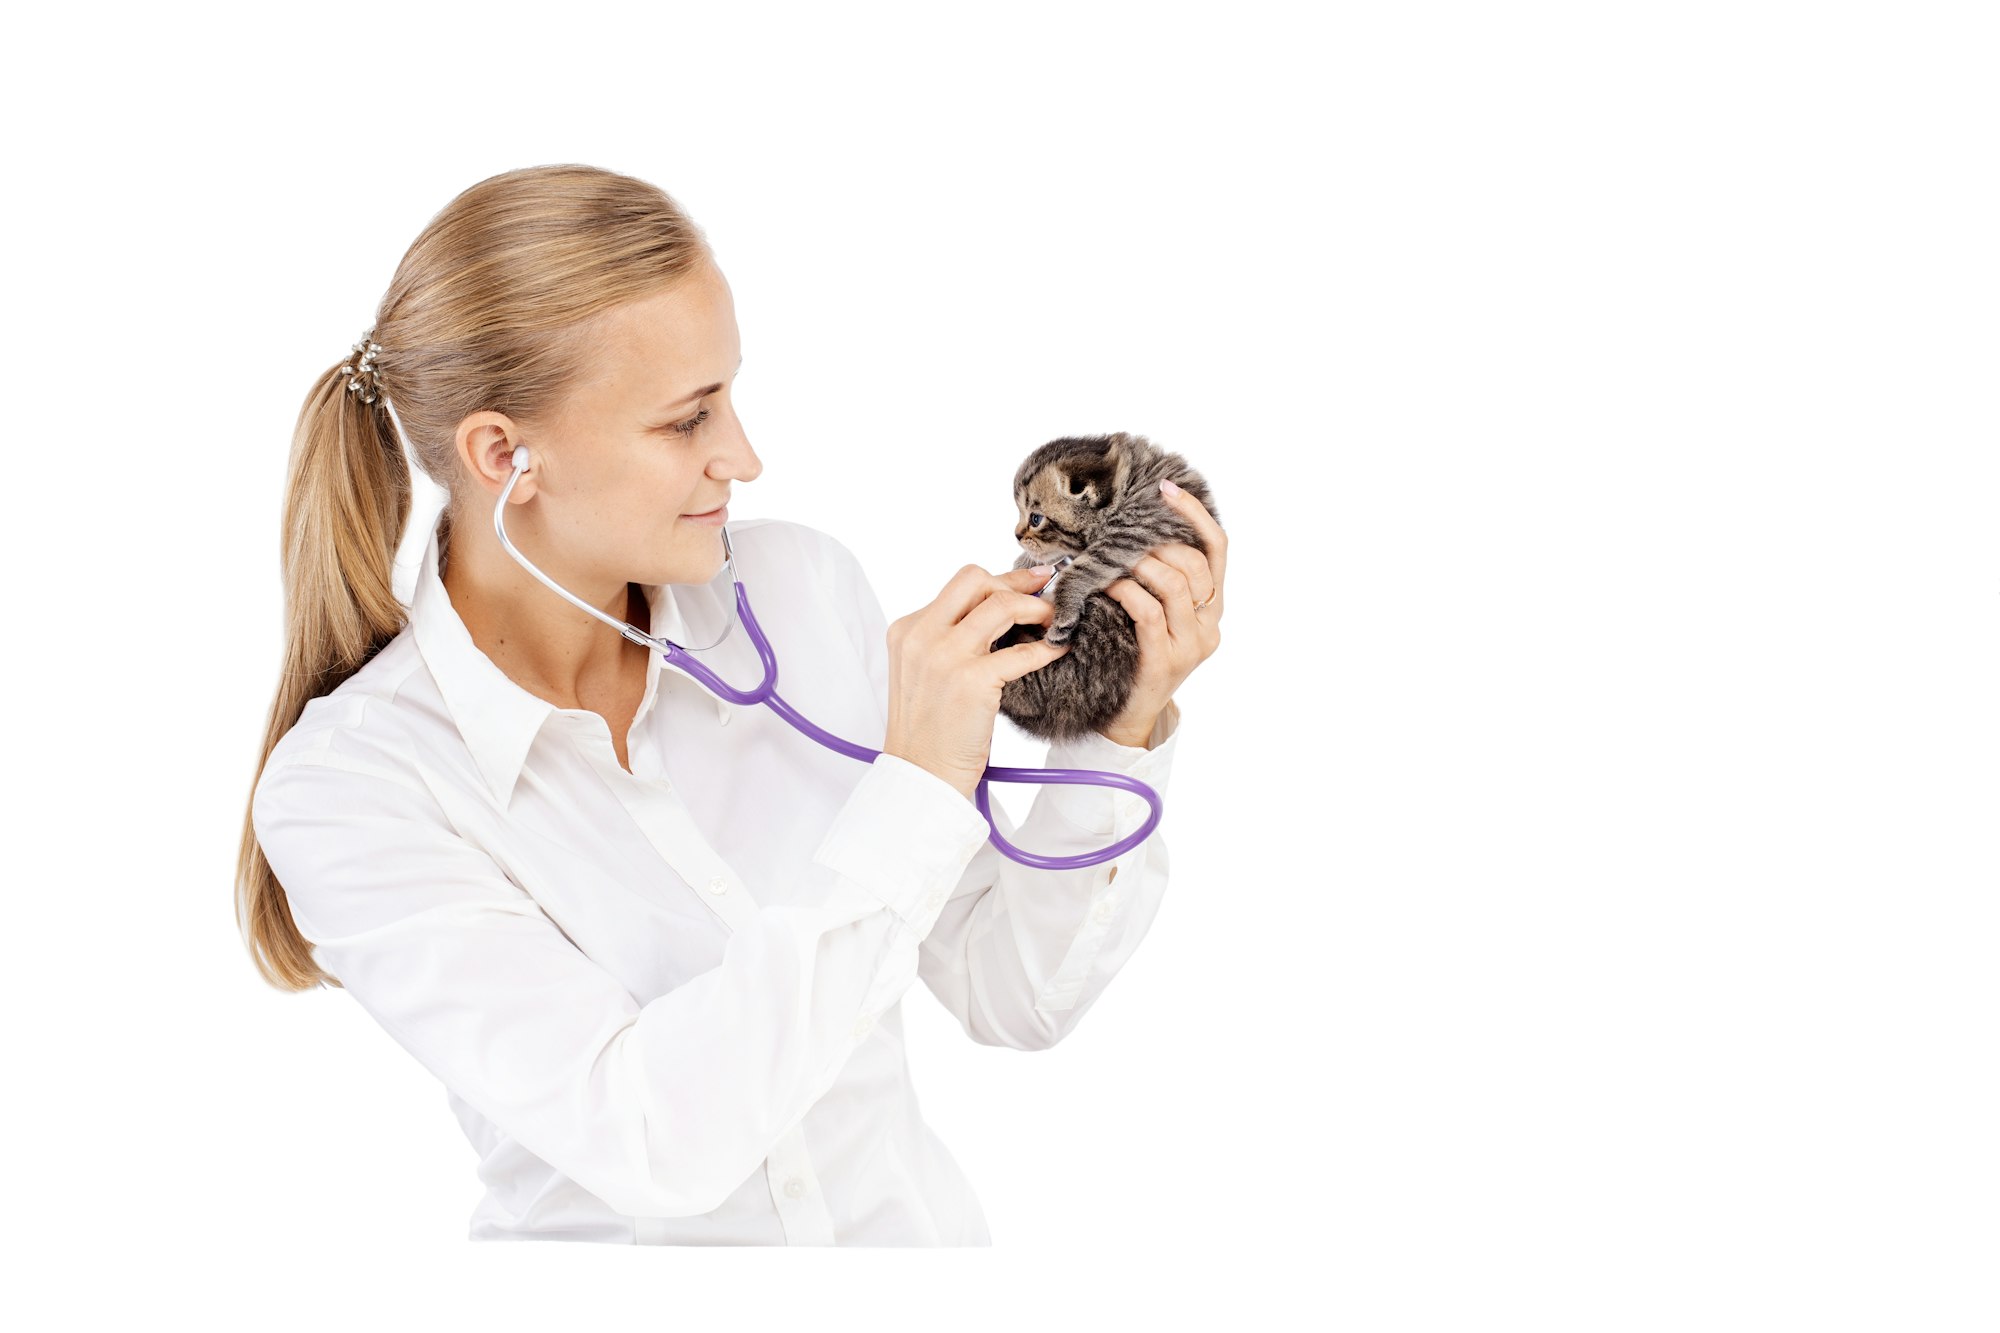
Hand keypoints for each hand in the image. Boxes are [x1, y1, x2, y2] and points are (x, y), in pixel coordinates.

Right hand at [882, 565, 1072, 798]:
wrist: (922, 774)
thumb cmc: (931, 730)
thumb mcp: (926, 672)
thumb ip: (948, 640)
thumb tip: (999, 613)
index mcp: (908, 630)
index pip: (959, 587)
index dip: (998, 582)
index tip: (1027, 583)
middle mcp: (922, 635)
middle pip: (976, 579)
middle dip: (1016, 582)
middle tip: (1045, 592)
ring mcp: (945, 656)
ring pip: (1001, 604)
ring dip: (1036, 608)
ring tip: (1055, 620)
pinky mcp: (971, 680)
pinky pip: (1022, 652)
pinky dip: (1047, 648)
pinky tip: (1058, 649)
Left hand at [1097, 482, 1226, 747]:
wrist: (1130, 713)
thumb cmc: (1134, 652)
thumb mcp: (1156, 611)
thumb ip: (1157, 577)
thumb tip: (1131, 527)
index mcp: (1213, 605)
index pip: (1217, 548)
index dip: (1195, 514)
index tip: (1166, 489)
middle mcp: (1211, 623)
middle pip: (1193, 563)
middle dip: (1154, 542)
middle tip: (1119, 537)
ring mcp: (1192, 644)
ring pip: (1173, 583)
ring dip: (1137, 563)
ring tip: (1109, 559)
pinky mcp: (1166, 659)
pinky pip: (1147, 611)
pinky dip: (1124, 590)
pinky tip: (1104, 584)